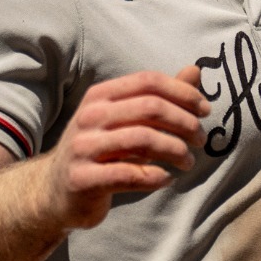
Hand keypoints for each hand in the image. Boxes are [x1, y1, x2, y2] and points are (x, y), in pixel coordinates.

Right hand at [38, 66, 209, 228]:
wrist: (55, 190)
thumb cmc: (101, 150)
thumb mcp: (126, 119)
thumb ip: (161, 97)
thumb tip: (195, 70)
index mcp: (100, 95)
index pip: (148, 81)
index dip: (183, 93)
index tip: (205, 110)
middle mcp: (89, 116)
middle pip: (151, 108)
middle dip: (185, 123)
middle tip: (201, 139)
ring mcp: (83, 148)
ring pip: (144, 140)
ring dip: (176, 151)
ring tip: (189, 162)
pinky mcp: (83, 179)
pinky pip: (130, 175)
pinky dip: (156, 177)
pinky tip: (166, 179)